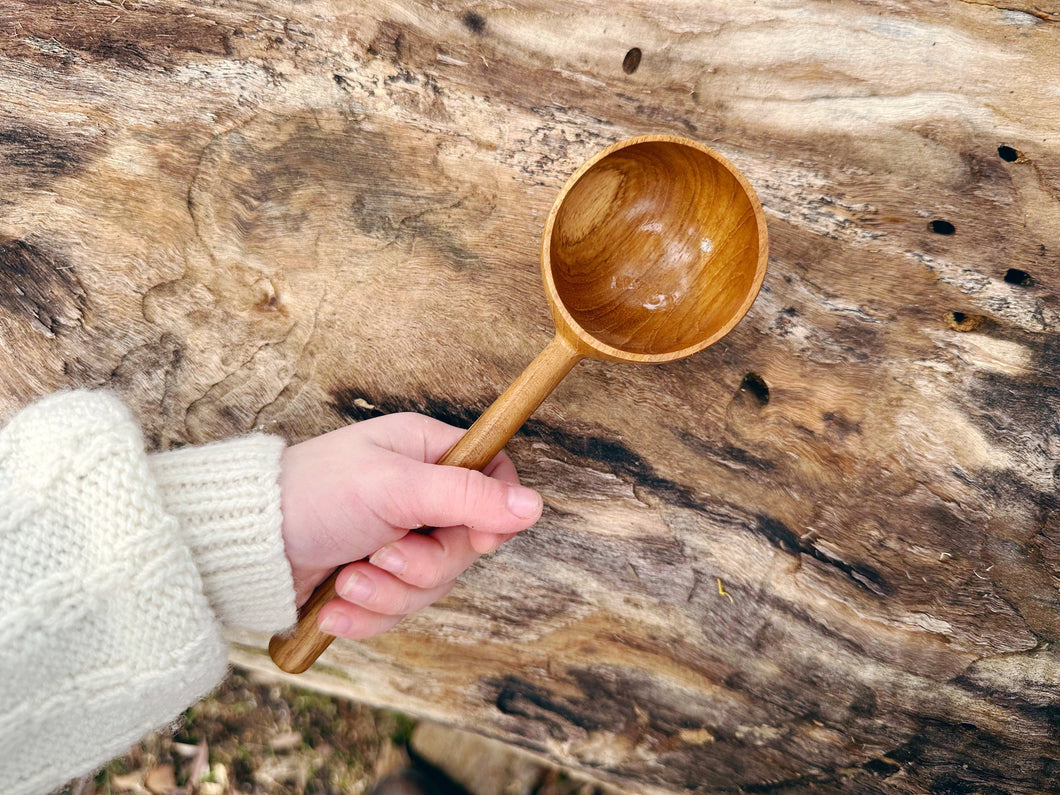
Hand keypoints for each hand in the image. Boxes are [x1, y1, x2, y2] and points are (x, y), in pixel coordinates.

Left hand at [278, 413, 541, 638]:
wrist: (240, 547)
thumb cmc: (311, 493)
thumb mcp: (393, 486)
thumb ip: (466, 495)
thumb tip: (533, 506)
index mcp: (426, 454)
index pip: (492, 478)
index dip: (494, 514)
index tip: (476, 539)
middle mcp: (417, 496)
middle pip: (465, 545)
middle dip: (422, 566)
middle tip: (382, 557)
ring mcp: (396, 540)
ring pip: (433, 585)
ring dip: (388, 594)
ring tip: (348, 582)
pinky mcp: (374, 580)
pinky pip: (398, 610)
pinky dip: (367, 616)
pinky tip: (335, 608)